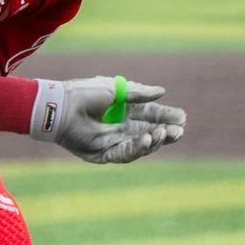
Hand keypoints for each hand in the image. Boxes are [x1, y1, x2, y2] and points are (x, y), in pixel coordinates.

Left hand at [33, 75, 186, 164]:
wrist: (62, 107)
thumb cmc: (86, 93)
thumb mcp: (117, 90)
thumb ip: (139, 93)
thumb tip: (162, 92)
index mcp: (125, 109)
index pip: (151, 115)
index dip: (166, 116)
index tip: (182, 118)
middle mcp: (121, 126)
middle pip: (149, 132)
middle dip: (166, 132)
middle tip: (179, 131)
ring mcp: (113, 141)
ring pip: (140, 145)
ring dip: (154, 141)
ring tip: (164, 134)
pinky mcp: (103, 154)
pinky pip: (124, 154)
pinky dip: (137, 148)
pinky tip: (147, 140)